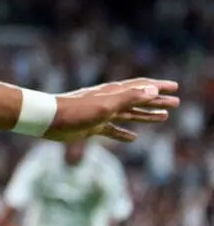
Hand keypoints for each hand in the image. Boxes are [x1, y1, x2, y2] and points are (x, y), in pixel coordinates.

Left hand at [46, 79, 178, 142]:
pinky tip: (133, 138)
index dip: (158, 87)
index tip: (175, 87)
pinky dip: (124, 133)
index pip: (141, 87)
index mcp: (113, 93)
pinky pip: (113, 130)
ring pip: (129, 114)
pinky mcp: (92, 126)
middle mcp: (108, 101)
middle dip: (157, 101)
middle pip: (138, 100)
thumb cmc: (76, 110)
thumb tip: (153, 91)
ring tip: (164, 117)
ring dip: (146, 115)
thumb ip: (128, 98)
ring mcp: (100, 114)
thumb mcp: (106, 105)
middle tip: (176, 102)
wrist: (48, 120)